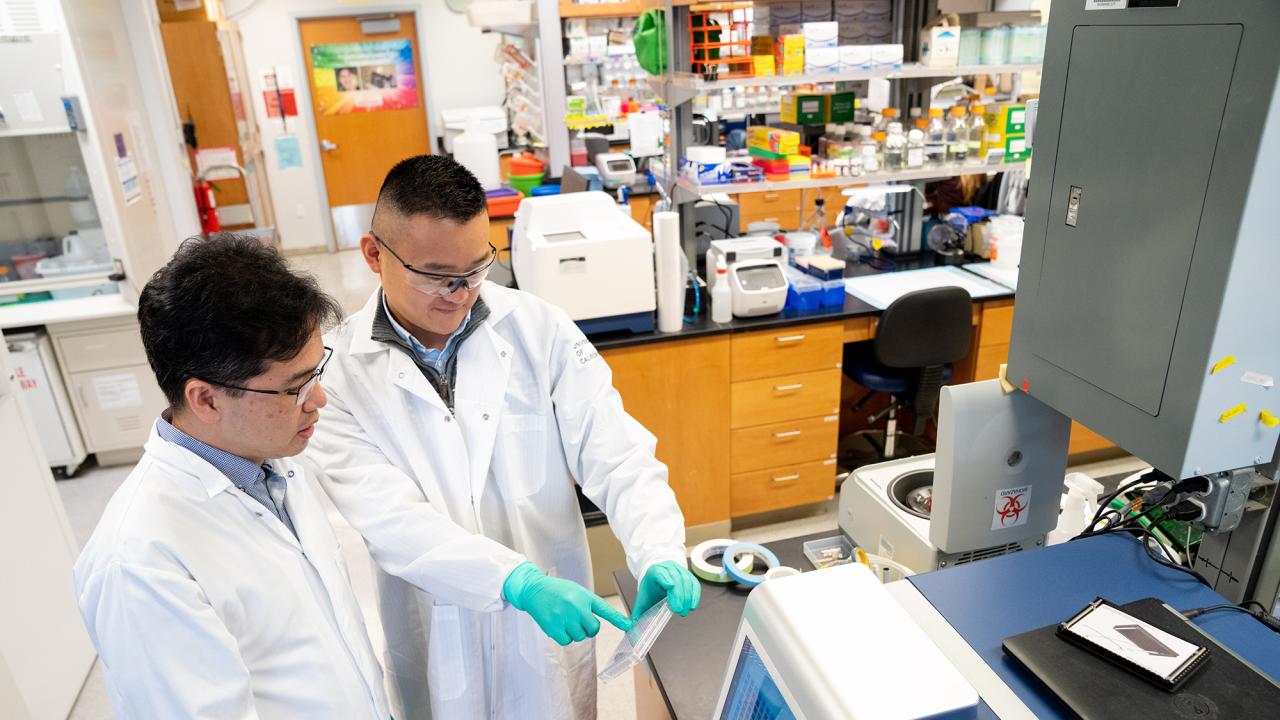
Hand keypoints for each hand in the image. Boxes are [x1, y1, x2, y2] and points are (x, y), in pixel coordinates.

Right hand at [503, 562, 630, 644]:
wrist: (534, 590)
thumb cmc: (558, 591)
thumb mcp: (576, 591)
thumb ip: (587, 605)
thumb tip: (594, 625)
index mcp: (584, 597)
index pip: (605, 610)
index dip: (618, 619)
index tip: (628, 626)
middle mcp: (576, 607)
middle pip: (593, 629)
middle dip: (587, 628)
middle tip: (577, 619)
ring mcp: (565, 618)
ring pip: (580, 636)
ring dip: (575, 632)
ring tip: (565, 619)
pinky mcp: (554, 628)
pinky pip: (567, 641)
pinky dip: (564, 637)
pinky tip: (558, 625)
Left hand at [632, 560, 700, 620]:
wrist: (657, 579)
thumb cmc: (650, 591)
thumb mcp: (642, 601)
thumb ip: (636, 616)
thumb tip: (629, 633)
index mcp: (654, 571)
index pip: (660, 573)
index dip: (666, 580)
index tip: (670, 591)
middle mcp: (667, 567)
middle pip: (676, 579)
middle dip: (679, 596)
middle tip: (679, 611)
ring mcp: (679, 569)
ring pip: (686, 580)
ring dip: (687, 597)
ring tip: (685, 611)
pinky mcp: (688, 574)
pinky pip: (694, 583)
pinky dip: (695, 594)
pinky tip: (692, 605)